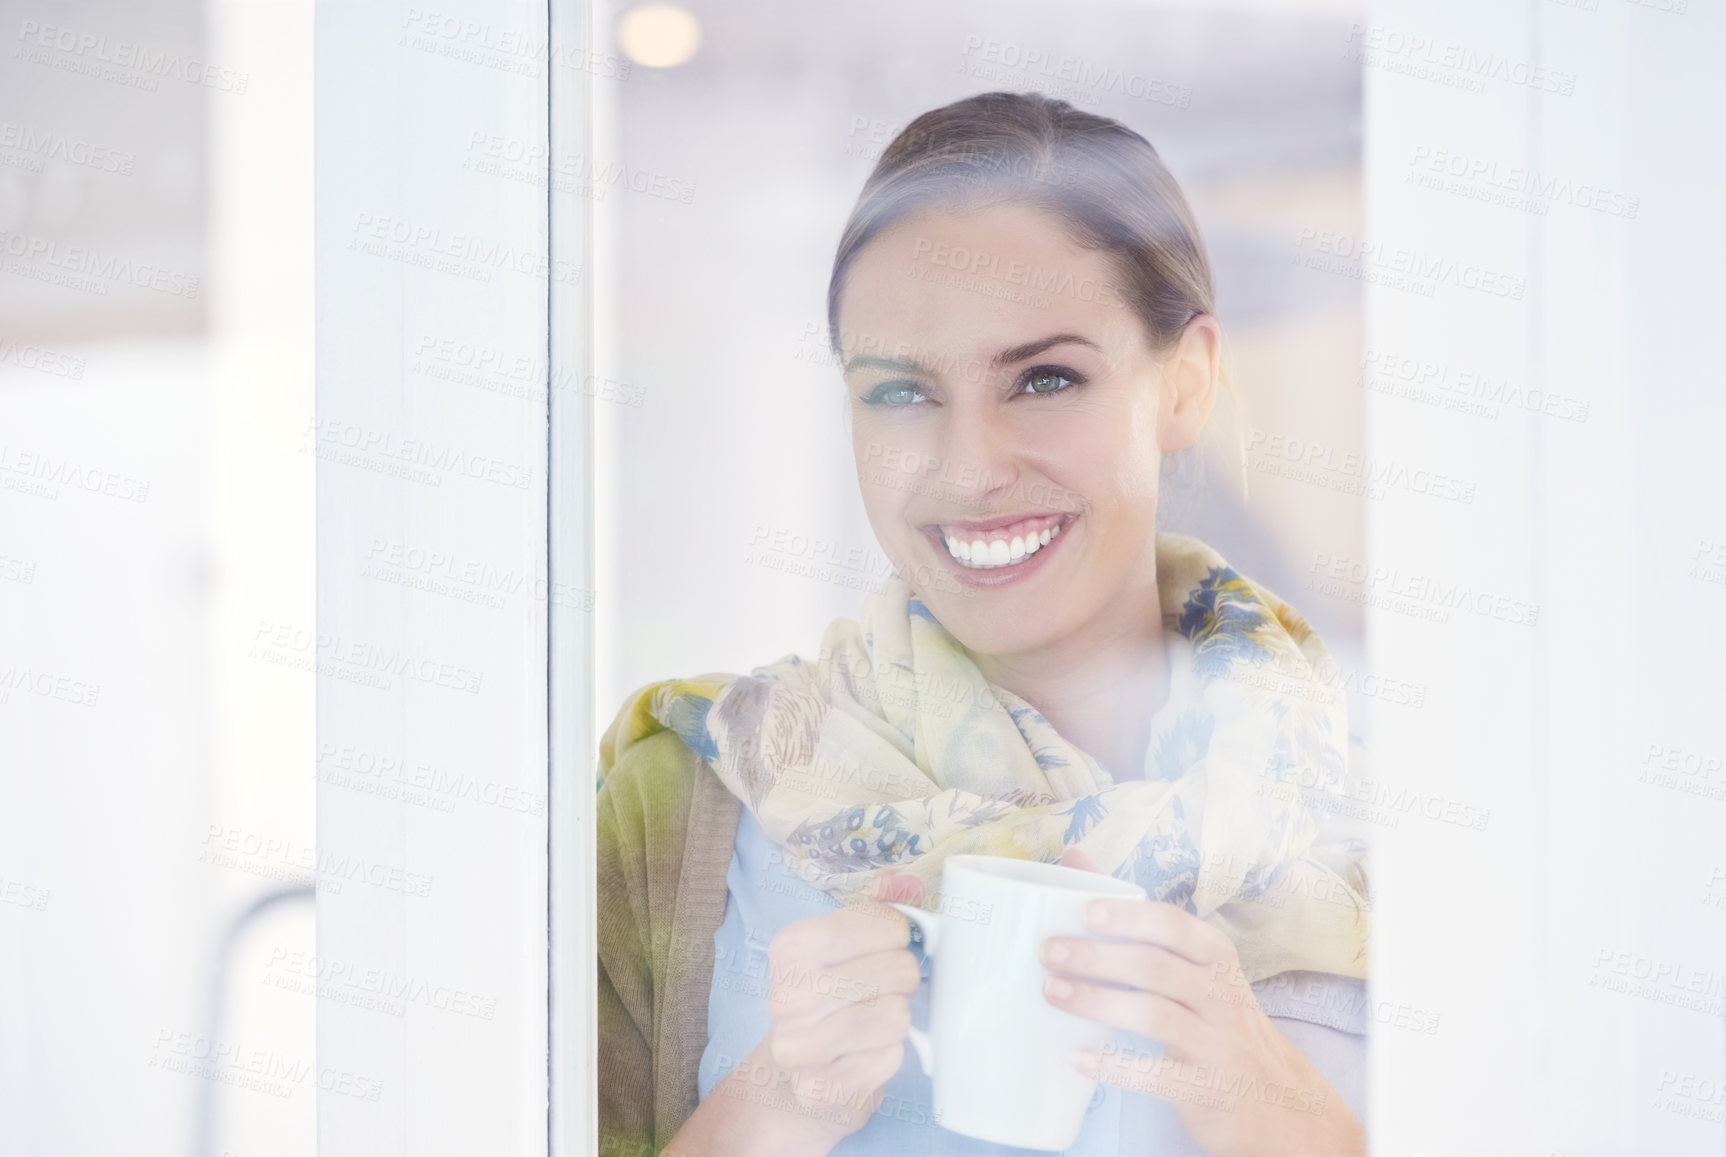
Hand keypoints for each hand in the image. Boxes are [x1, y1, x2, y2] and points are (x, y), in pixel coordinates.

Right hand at [669, 870, 924, 1155]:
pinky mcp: (820, 1090)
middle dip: (901, 979)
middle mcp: (787, 995)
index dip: (899, 936)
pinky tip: (862, 1055)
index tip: (883, 948)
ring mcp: (799, 1048)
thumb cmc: (827, 999)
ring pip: (897, 1016)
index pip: (887, 924)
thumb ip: (876, 907)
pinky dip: (888, 1056)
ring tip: (872, 1021)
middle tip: (880, 989)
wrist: (792, 1078)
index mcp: (792, 946)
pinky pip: (891, 1059)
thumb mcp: (844, 944)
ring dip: (896, 1018)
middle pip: (900, 970)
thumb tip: (906, 883)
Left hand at [1039, 849, 1364, 1156]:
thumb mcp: (1197, 968)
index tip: (1083, 912)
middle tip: (1049, 952)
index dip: (1129, 917)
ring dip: (1098, 1002)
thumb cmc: (1218, 1019)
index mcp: (1216, 957)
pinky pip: (1156, 1075)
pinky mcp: (1204, 1090)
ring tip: (1052, 993)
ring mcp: (1216, 1044)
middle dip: (1098, 957)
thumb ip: (1139, 919)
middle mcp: (1221, 995)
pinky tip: (1078, 1057)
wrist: (1277, 1100)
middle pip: (1156, 967)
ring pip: (1155, 1016)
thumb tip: (1075, 858)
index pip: (1174, 926)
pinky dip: (1115, 1066)